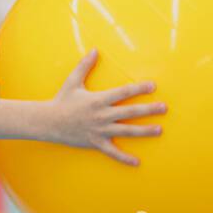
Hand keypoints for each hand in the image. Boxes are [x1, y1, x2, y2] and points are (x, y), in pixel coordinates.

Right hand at [48, 49, 165, 165]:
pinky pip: (112, 152)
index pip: (123, 92)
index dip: (139, 89)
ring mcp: (100, 130)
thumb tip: (95, 50)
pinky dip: (124, 159)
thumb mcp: (73, 81)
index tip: (153, 86)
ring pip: (126, 131)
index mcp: (99, 99)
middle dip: (149, 110)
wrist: (48, 122)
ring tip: (159, 130)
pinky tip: (137, 162)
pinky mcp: (96, 143)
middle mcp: (102, 115)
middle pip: (130, 112)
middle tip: (164, 108)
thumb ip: (85, 65)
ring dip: (144, 131)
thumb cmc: (62, 100)